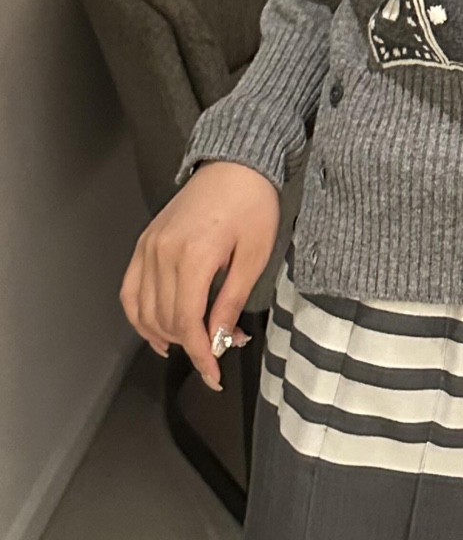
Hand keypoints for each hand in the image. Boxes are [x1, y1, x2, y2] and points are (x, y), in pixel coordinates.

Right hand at [119, 161, 278, 389]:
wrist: (235, 165)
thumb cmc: (252, 204)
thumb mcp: (254, 256)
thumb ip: (232, 301)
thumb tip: (220, 339)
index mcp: (193, 256)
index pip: (186, 321)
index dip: (200, 354)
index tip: (214, 374)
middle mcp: (162, 253)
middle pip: (164, 320)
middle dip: (191, 345)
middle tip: (221, 349)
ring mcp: (148, 247)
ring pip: (142, 310)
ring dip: (165, 335)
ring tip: (194, 344)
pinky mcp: (144, 244)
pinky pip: (130, 290)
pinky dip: (141, 316)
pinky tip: (159, 331)